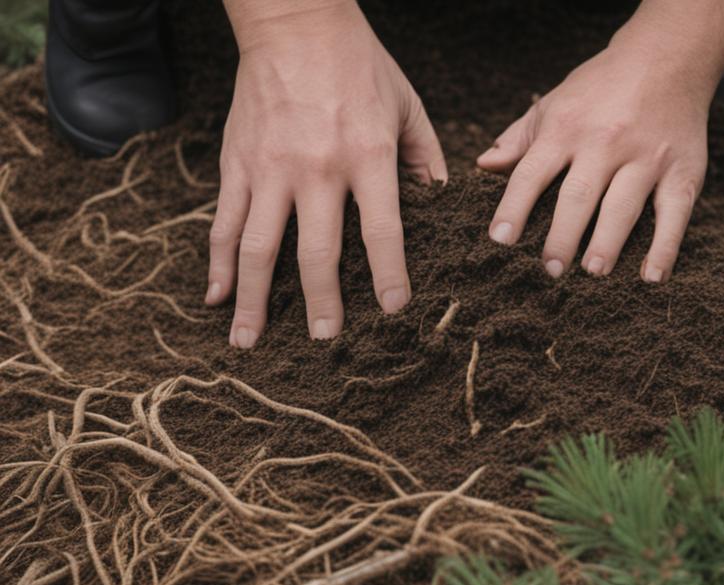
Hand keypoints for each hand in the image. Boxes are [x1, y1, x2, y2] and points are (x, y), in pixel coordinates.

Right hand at [207, 1, 445, 347]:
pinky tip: (215, 297)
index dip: (389, 275)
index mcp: (369, 155)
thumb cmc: (361, 65)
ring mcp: (270, 168)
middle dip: (322, 304)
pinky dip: (216, 264)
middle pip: (317, 253)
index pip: (382, 231)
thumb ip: (424, 160)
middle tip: (325, 340)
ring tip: (249, 342)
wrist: (296, 23)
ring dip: (254, 301)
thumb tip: (438, 207)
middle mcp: (318, 168)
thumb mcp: (408, 107)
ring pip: (258, 248)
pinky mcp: (237, 163)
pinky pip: (223, 222)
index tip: (393, 311)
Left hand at [477, 1, 723, 281]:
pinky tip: (651, 277)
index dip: (514, 208)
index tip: (500, 241)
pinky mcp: (683, 171)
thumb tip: (484, 165)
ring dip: (606, 244)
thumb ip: (520, 137)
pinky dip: (664, 248)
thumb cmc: (602, 86)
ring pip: (622, 207)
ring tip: (592, 273)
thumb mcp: (556, 102)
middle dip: (562, 237)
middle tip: (549, 270)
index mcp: (567, 127)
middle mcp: (606, 142)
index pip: (532, 173)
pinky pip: (673, 215)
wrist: (668, 56)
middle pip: (578, 197)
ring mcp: (647, 157)